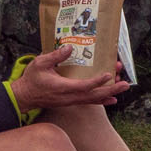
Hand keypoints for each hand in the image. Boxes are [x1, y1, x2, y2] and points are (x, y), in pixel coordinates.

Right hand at [10, 46, 128, 111]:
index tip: (108, 74)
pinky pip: (90, 102)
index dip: (97, 81)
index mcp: (63, 87)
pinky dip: (102, 100)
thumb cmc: (32, 79)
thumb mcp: (39, 64)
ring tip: (123, 87)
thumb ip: (55, 56)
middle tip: (126, 84)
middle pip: (94, 95)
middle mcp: (70, 97)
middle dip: (111, 89)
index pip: (84, 86)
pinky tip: (112, 99)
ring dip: (109, 93)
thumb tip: (69, 48)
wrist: (25, 96)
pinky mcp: (72, 101)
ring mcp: (72, 101)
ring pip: (94, 99)